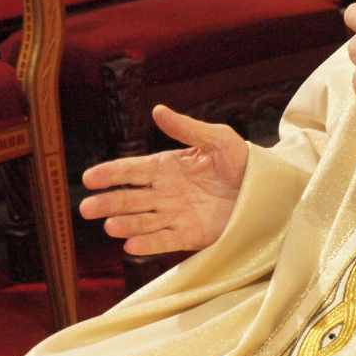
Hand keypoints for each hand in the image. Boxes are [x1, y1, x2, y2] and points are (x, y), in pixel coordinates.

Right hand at [79, 105, 248, 254]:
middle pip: (130, 199)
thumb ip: (187, 128)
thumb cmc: (244, 160)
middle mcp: (166, 192)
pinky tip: (131, 245)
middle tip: (86, 208)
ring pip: (143, 222)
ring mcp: (176, 215)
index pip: (132, 170)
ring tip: (109, 226)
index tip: (88, 178)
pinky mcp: (190, 236)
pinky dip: (148, 245)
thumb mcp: (218, 139)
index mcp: (169, 166)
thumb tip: (157, 110)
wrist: (268, 190)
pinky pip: (165, 241)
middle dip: (108, 203)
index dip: (110, 173)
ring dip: (125, 224)